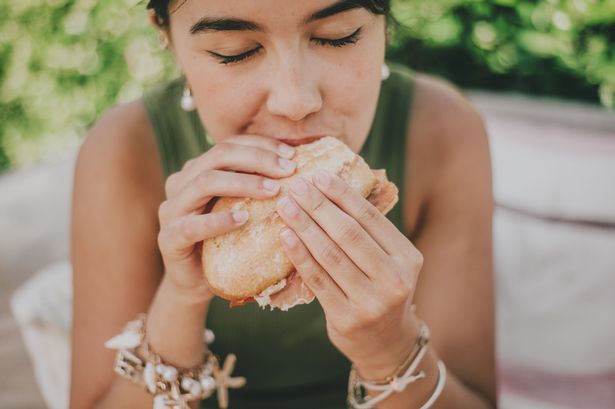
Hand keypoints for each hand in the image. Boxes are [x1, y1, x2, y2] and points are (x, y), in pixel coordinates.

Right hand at [157, 135, 296, 302]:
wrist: (198, 281)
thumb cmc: (227, 240)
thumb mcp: (243, 208)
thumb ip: (258, 186)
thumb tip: (301, 165)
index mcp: (198, 169)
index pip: (230, 144)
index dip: (262, 145)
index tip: (293, 154)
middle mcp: (181, 182)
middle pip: (218, 155)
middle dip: (257, 159)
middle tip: (288, 170)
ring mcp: (171, 209)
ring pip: (204, 182)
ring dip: (243, 183)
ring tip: (273, 191)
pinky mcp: (169, 238)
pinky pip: (192, 225)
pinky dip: (219, 220)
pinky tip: (243, 219)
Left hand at [275, 170, 422, 376]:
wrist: (386, 344)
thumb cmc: (381, 293)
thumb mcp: (389, 264)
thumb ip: (368, 236)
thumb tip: (327, 192)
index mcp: (408, 258)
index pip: (371, 218)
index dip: (342, 194)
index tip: (319, 175)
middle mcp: (394, 279)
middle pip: (349, 233)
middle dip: (319, 206)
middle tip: (296, 186)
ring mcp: (372, 302)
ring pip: (331, 255)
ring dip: (304, 226)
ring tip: (285, 206)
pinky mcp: (347, 318)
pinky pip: (318, 280)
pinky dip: (300, 255)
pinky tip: (285, 236)